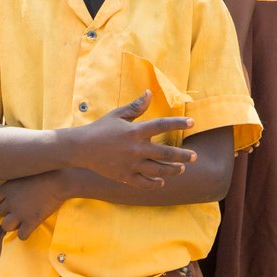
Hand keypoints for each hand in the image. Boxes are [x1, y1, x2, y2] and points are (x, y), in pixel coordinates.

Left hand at [0, 172, 66, 239]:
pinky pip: (21, 235)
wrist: (58, 181)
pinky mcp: (31, 221)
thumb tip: (8, 192)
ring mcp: (20, 212)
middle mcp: (10, 201)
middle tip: (17, 211)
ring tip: (20, 222)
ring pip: (6, 226)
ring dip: (12, 225)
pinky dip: (24, 234)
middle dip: (6, 214)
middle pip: (0, 214)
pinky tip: (29, 229)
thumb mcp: (22, 174)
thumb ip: (13, 184)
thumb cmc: (43, 174)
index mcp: (7, 188)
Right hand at [76, 92, 197, 185]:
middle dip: (183, 155)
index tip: (192, 123)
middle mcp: (135, 149)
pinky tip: (162, 181)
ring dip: (173, 170)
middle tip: (195, 156)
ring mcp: (131, 165)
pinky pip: (144, 183)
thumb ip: (136, 107)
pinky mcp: (125, 177)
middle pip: (166, 154)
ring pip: (158, 171)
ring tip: (182, 169)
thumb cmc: (100, 128)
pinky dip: (155, 183)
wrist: (81, 148)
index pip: (162, 125)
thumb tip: (149, 93)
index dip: (178, 123)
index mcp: (135, 131)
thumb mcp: (117, 115)